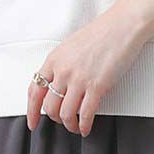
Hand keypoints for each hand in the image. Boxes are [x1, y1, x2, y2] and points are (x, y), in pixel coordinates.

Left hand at [28, 3, 150, 137]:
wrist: (122, 26)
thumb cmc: (102, 34)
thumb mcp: (70, 47)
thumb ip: (61, 65)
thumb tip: (58, 84)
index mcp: (54, 60)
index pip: (35, 91)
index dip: (31, 111)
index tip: (32, 122)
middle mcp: (63, 71)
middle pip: (49, 106)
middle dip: (55, 119)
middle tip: (62, 121)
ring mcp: (79, 79)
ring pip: (65, 114)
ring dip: (69, 125)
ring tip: (75, 127)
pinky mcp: (97, 86)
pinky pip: (85, 114)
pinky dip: (84, 126)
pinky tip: (86, 128)